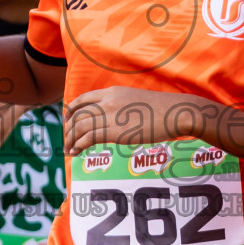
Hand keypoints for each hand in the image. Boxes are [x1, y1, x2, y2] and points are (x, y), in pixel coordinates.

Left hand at [62, 87, 213, 154]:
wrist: (176, 113)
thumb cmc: (163, 110)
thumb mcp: (138, 101)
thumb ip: (123, 106)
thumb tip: (119, 119)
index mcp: (113, 92)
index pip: (83, 99)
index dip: (71, 111)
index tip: (68, 120)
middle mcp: (108, 101)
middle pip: (78, 114)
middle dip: (68, 128)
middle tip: (66, 139)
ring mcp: (111, 116)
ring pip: (79, 126)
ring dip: (70, 139)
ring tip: (68, 149)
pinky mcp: (116, 132)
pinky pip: (88, 138)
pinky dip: (78, 145)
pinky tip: (76, 152)